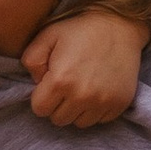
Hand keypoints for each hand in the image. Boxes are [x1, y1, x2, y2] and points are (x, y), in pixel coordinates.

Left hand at [23, 8, 147, 127]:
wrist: (120, 26)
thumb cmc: (80, 30)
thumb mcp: (47, 35)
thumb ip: (31, 60)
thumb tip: (36, 82)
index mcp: (60, 81)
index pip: (40, 109)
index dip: (42, 97)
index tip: (50, 84)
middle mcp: (82, 96)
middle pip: (58, 119)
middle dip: (58, 105)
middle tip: (66, 84)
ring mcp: (103, 102)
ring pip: (79, 123)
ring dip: (76, 110)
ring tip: (81, 88)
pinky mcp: (118, 104)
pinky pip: (99, 120)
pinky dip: (95, 110)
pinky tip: (96, 90)